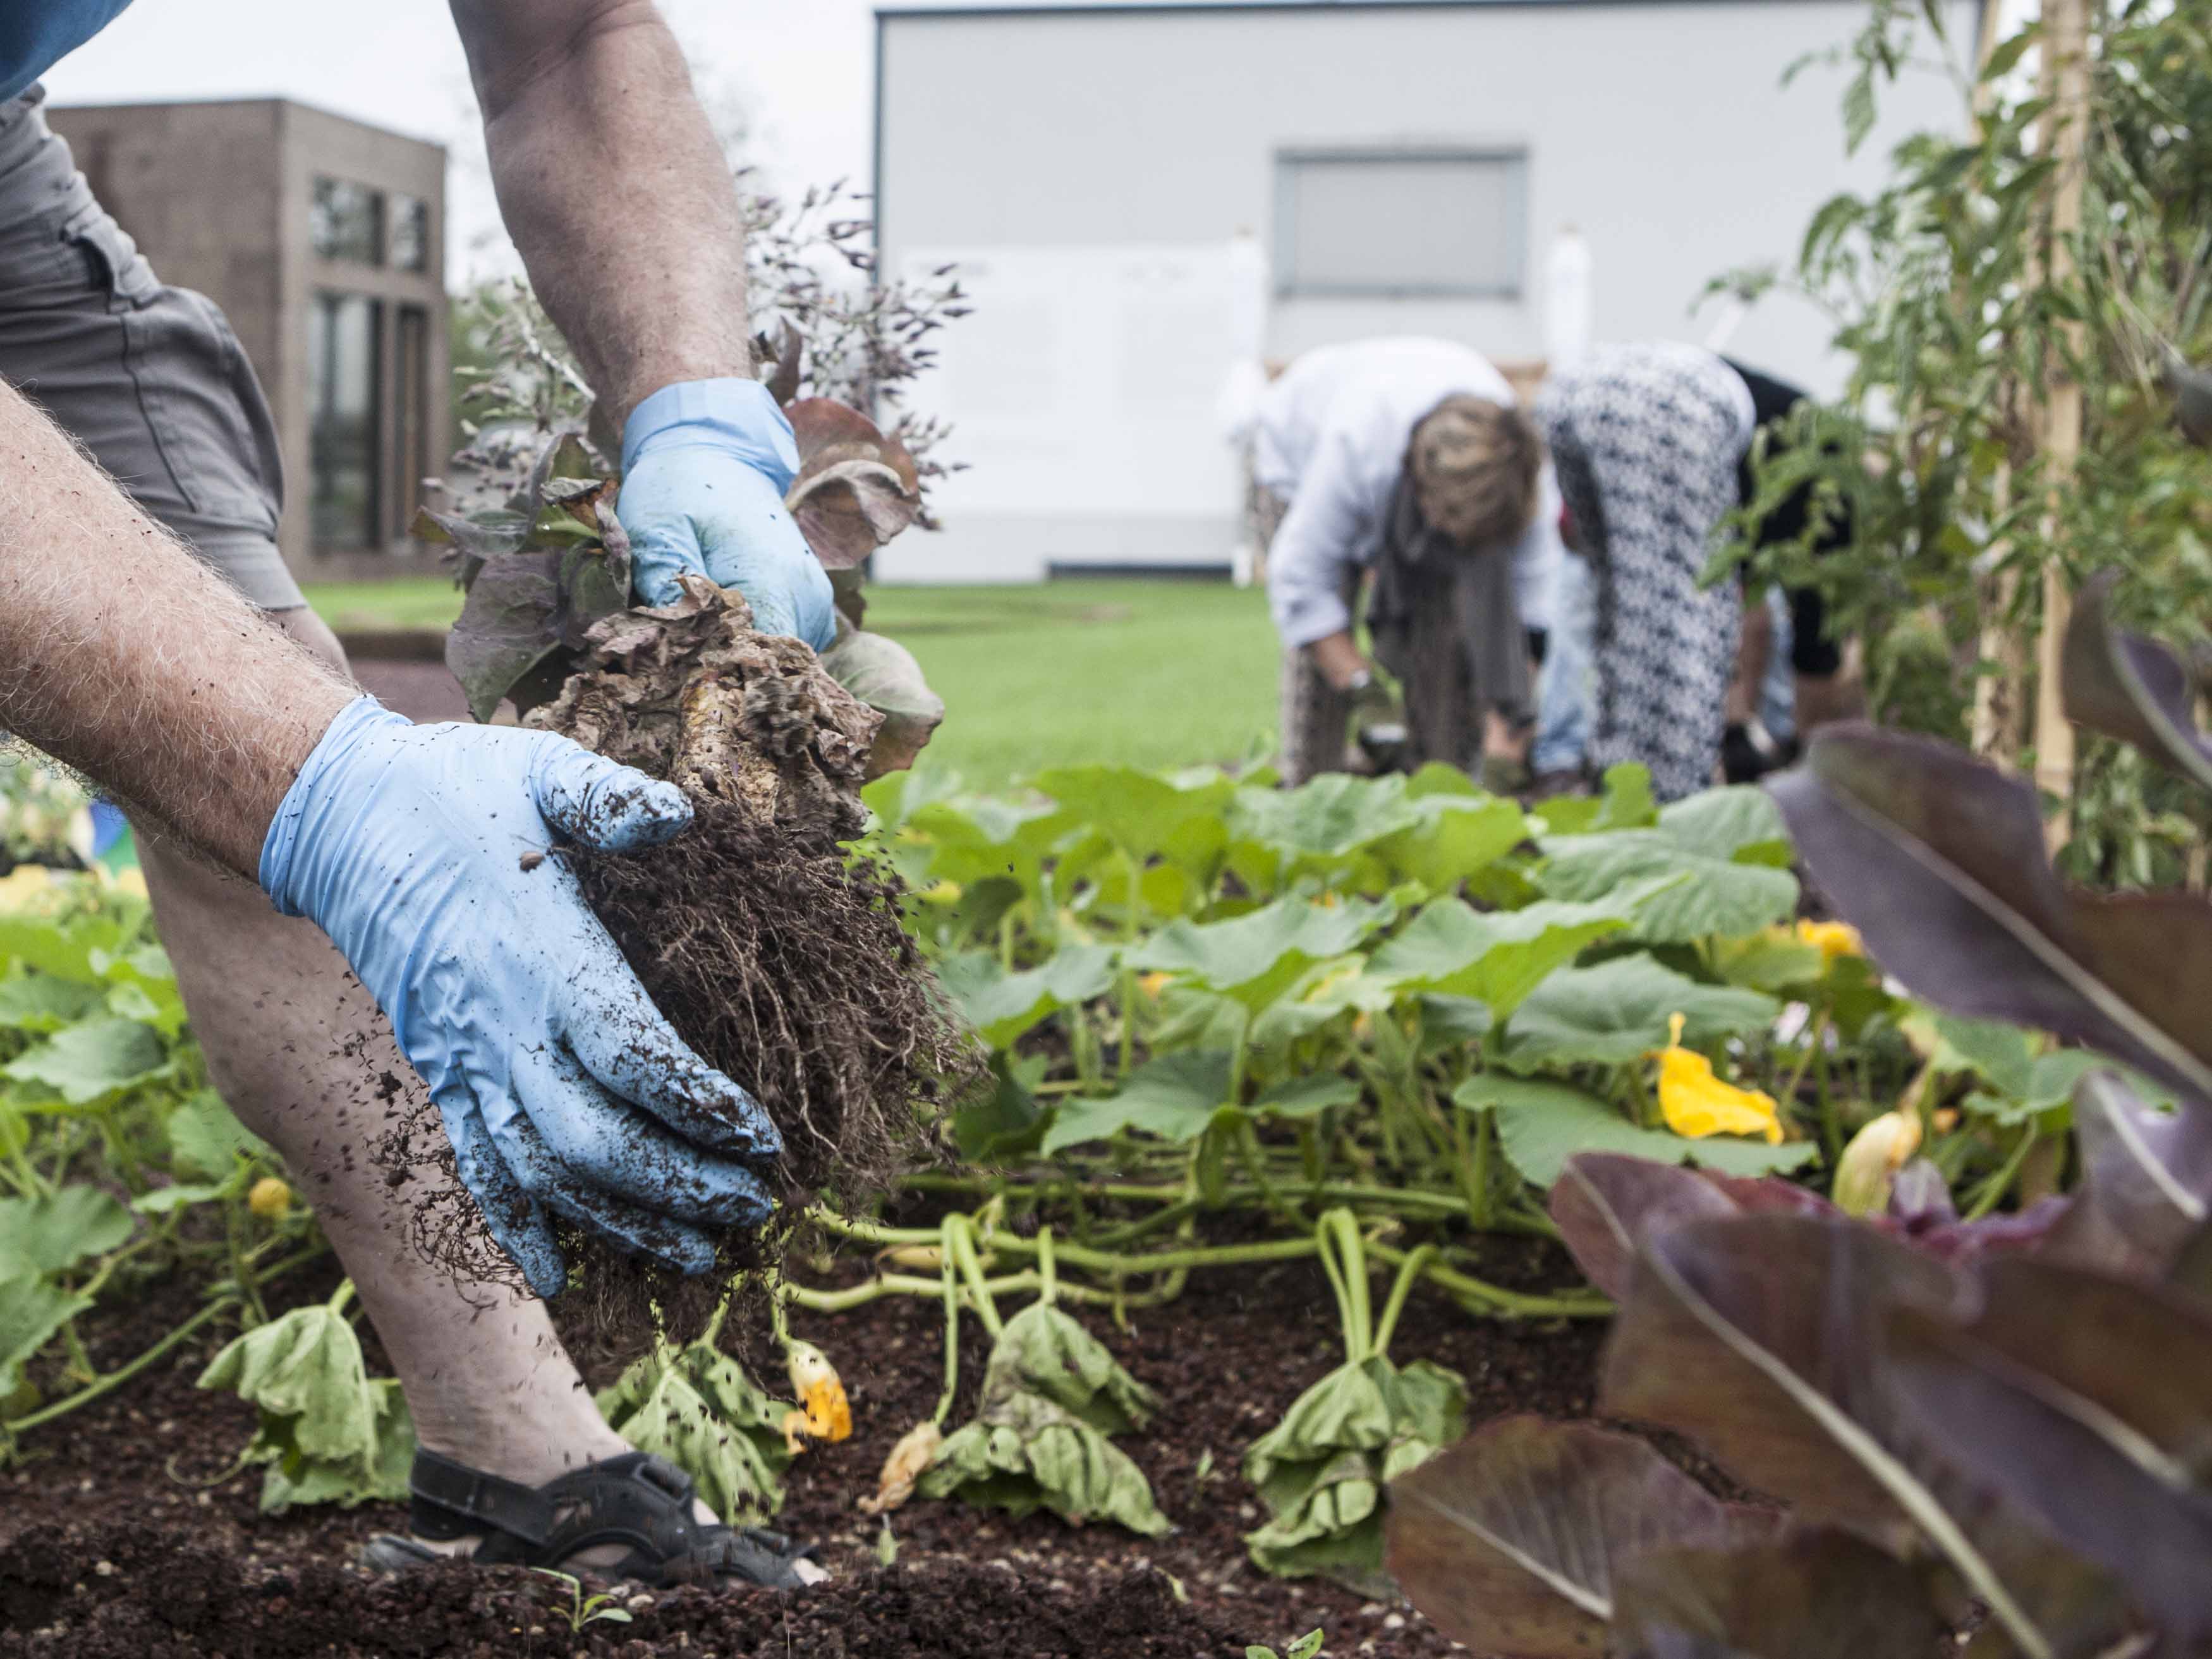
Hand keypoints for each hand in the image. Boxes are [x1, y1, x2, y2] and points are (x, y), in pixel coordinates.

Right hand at [261, 697, 780, 1296]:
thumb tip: (680, 813)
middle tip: (755, 1207)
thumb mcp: (541, 771)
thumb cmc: (460, 790)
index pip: (634, 1058)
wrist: (341, 819)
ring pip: (544, 1175)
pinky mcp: (438, 1074)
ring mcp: (464, 1060)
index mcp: (543, 958)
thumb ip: (610, 797)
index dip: (700, 1108)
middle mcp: (501, 1027)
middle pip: (595, 1140)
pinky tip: (558, 1278)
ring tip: (698, 1255)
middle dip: (680, 1185)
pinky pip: (477, 1171)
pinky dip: (517, 1229)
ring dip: (622, 1222)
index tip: (763, 1139)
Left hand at [617, 378, 836, 648]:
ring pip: (783, 657)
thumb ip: (664, 581)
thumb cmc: (680, 487)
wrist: (717, 452)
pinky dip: (762, 643)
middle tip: (684, 652)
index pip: (757, 660)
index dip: (718, 674)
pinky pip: (792, 642)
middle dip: (729, 667)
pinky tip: (729, 627)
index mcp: (771, 579)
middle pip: (772, 665)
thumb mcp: (655, 527)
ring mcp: (816, 598)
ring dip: (745, 655)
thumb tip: (671, 639)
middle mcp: (806, 594)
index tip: (681, 667)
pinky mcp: (813, 600)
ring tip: (704, 635)